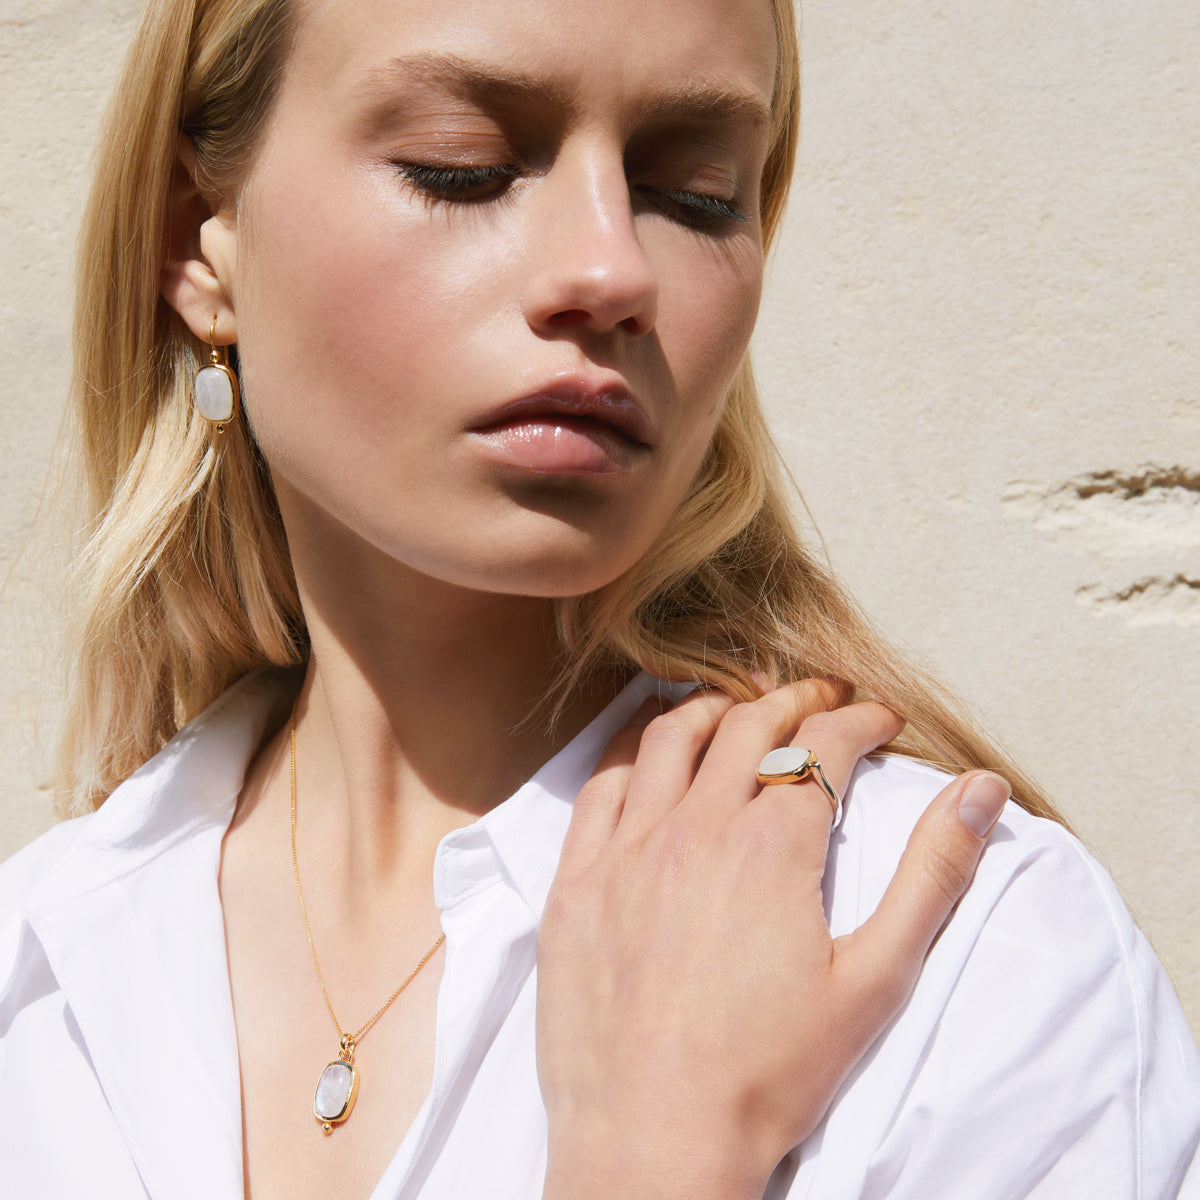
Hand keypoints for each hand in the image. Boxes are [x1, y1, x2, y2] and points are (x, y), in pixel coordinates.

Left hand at [537, 682, 1009, 1199]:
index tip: (879, 719)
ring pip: (669, 739)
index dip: (859, 720)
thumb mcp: (875, 980)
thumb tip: (981, 791)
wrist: (653, 1138)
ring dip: (712, 708)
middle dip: (795, 699)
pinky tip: (651, 761)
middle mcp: (696, 828)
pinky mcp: (576, 882)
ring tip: (738, 705)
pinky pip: (600, 789)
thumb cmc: (768, 1074)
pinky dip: (634, 756)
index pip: (824, 746)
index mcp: (773, 845)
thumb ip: (931, 875)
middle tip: (820, 697)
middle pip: (749, 726)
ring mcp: (627, 850)